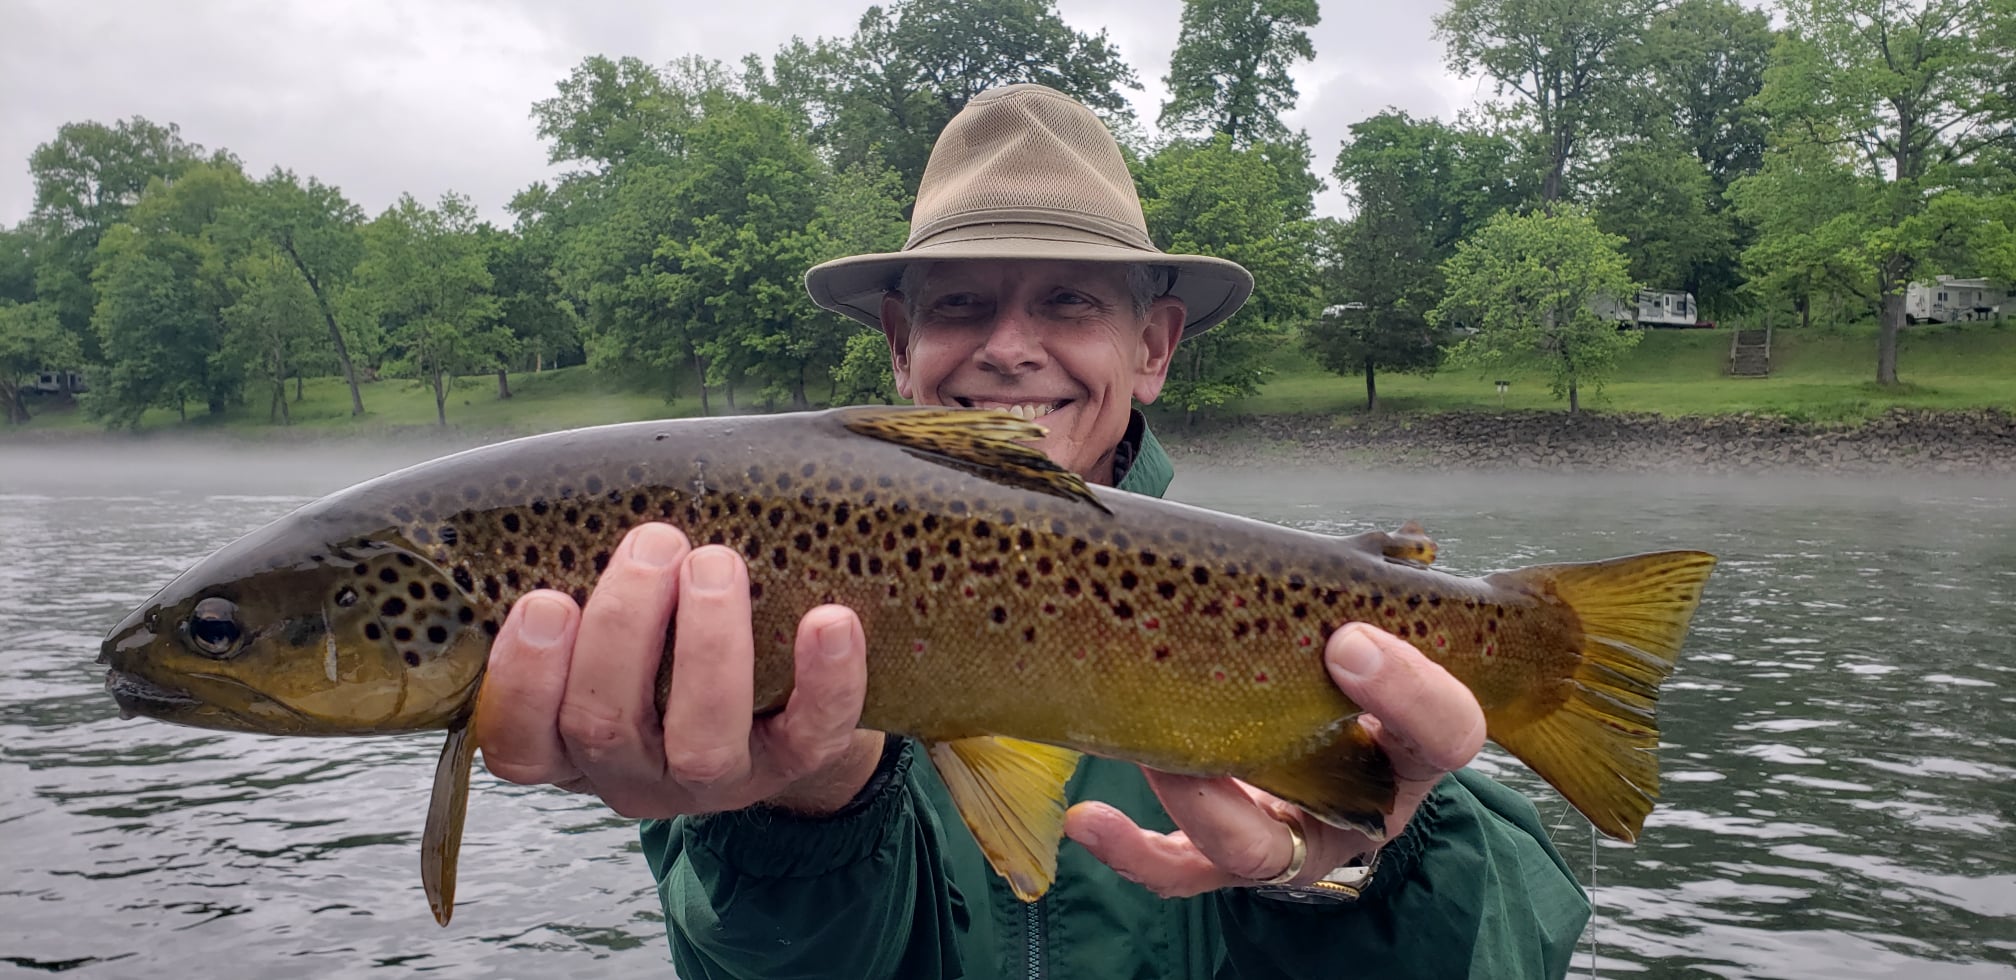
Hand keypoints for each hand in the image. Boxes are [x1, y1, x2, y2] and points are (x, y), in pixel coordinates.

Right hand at [474, 523, 886, 817]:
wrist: (775, 705)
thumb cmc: (666, 642)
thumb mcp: (616, 628)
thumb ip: (586, 585)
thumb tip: (583, 491)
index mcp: (571, 744)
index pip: (517, 745)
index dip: (522, 681)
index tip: (544, 600)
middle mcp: (634, 774)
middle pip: (604, 726)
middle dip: (623, 627)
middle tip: (655, 541)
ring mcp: (714, 782)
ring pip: (701, 744)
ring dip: (708, 647)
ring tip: (717, 562)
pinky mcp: (792, 767)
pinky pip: (812, 738)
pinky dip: (826, 681)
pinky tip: (831, 621)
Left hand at [1063, 622, 1486, 895]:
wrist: (1299, 734)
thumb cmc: (1329, 667)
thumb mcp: (1363, 628)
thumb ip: (1368, 597)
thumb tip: (1409, 541)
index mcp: (1413, 746)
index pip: (1447, 733)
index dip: (1409, 693)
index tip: (1348, 638)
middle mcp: (1361, 807)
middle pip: (1351, 813)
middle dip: (1285, 757)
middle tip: (1232, 706)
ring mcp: (1294, 842)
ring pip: (1255, 850)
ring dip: (1202, 802)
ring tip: (1155, 755)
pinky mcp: (1225, 855)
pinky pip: (1181, 870)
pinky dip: (1134, 851)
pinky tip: (1089, 819)